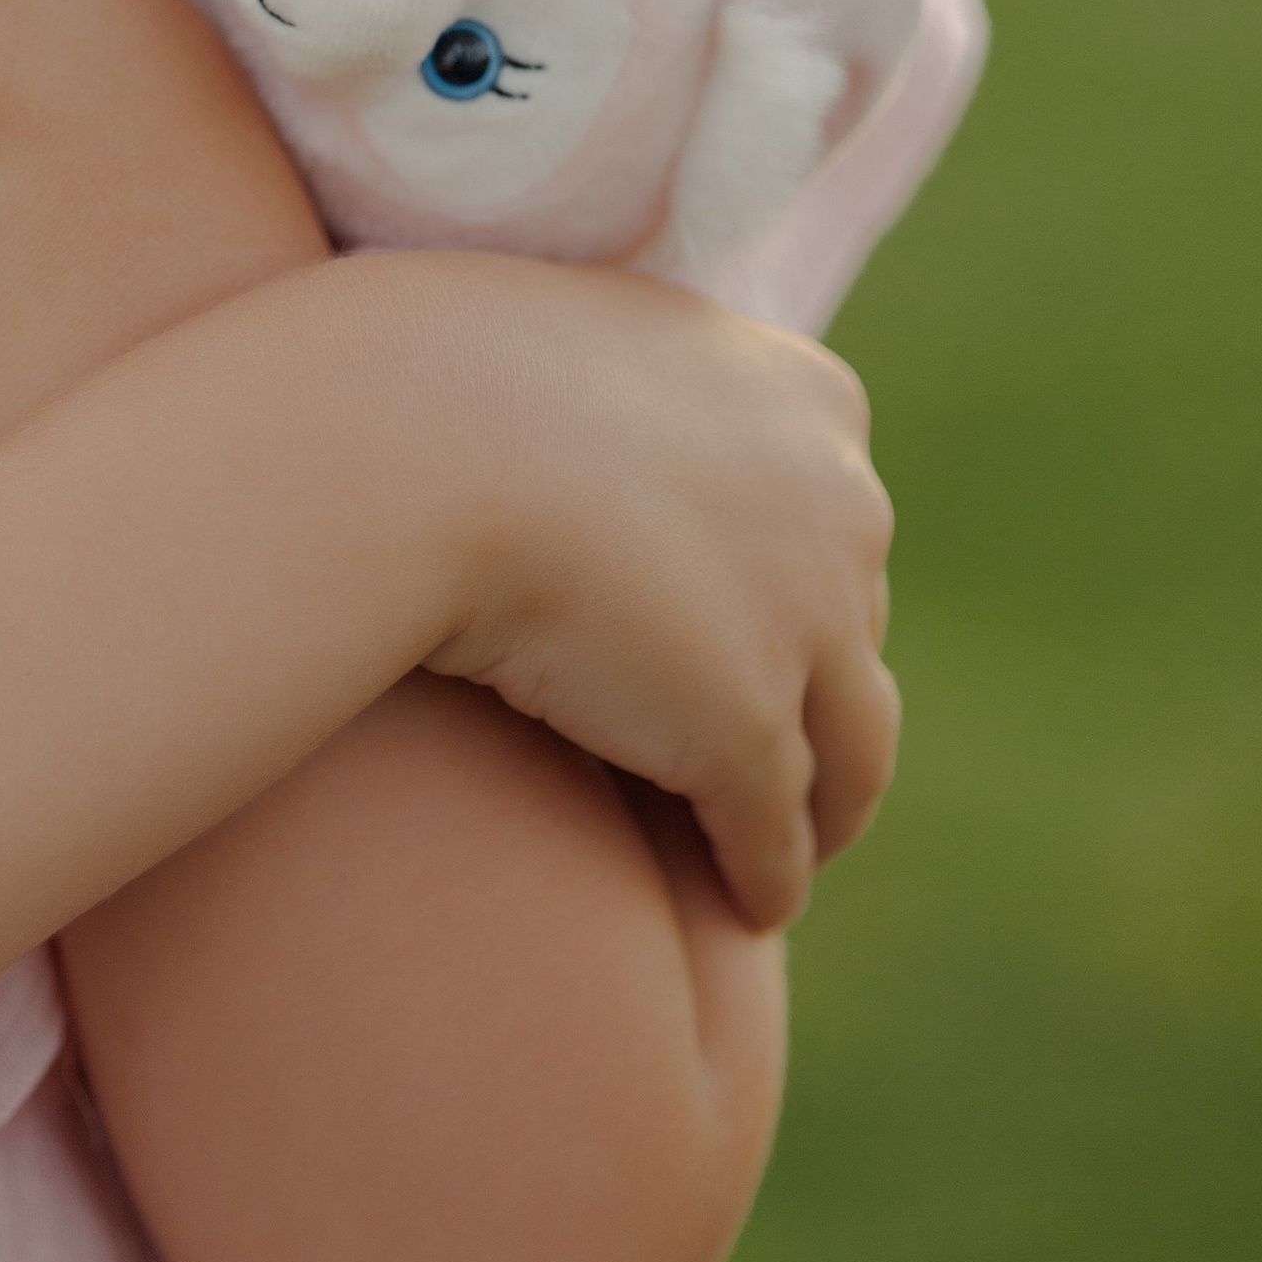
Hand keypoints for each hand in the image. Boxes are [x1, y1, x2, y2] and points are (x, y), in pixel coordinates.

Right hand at [385, 252, 896, 926]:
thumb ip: (634, 400)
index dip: (799, 591)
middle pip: (849, 632)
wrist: (412, 439)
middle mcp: (842, 506)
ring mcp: (805, 621)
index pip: (833, 522)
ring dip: (821, 808)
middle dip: (816, 694)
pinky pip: (774, 831)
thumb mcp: (585, 353)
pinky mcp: (746, 727)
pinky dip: (766, 875)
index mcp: (814, 400)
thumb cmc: (449, 382)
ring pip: (849, 749)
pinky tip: (744, 908)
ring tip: (783, 853)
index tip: (765, 636)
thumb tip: (590, 433)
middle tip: (783, 760)